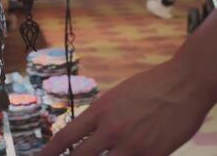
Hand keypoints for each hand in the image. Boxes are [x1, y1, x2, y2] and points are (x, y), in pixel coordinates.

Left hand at [39, 59, 215, 155]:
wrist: (184, 83)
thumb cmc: (150, 85)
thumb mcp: (117, 95)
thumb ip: (101, 117)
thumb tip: (89, 135)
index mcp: (100, 110)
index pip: (66, 137)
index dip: (48, 152)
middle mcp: (111, 129)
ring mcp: (132, 145)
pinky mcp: (153, 155)